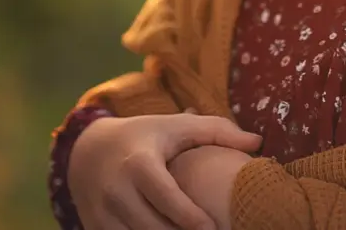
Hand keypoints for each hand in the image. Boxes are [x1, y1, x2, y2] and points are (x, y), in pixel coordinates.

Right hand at [67, 110, 261, 229]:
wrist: (88, 150)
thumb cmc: (145, 137)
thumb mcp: (175, 126)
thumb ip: (216, 131)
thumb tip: (257, 142)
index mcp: (139, 164)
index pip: (165, 195)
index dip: (189, 216)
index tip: (214, 228)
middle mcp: (117, 191)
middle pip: (152, 227)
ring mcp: (103, 214)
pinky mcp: (96, 229)